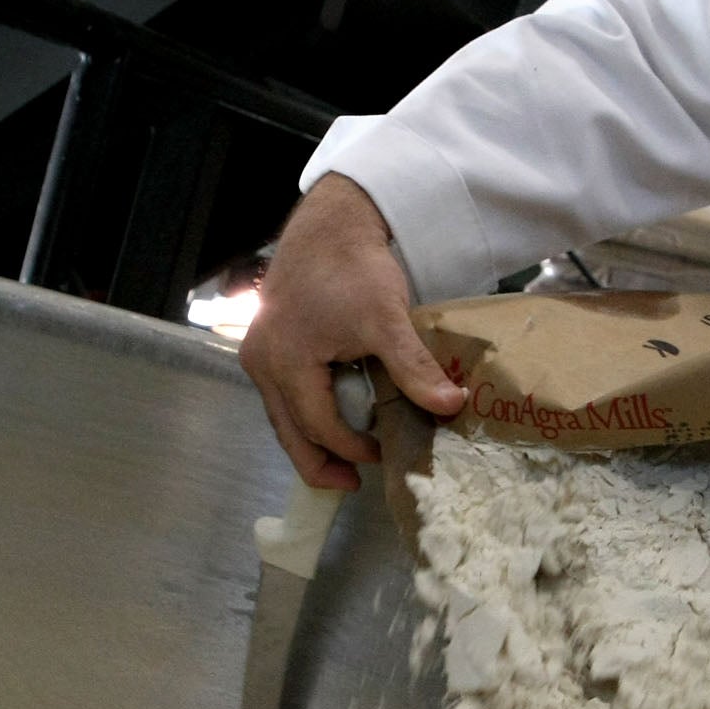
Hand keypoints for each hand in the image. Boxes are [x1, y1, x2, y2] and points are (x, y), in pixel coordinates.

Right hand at [239, 174, 466, 488]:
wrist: (331, 223)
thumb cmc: (353, 268)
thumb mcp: (387, 319)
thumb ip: (414, 368)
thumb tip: (451, 406)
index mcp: (286, 362)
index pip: (319, 425)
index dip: (351, 447)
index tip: (383, 453)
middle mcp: (261, 363)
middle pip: (287, 431)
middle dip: (318, 463)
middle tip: (350, 485)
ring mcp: (258, 352)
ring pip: (280, 415)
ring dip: (310, 439)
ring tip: (342, 460)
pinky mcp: (266, 342)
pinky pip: (281, 394)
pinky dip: (304, 413)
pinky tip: (329, 418)